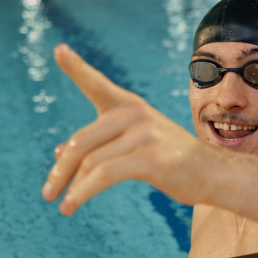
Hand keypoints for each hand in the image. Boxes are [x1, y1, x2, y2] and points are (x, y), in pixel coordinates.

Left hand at [42, 44, 210, 214]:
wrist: (211, 174)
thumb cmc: (169, 161)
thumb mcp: (131, 147)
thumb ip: (98, 147)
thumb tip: (58, 154)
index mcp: (128, 106)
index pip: (97, 84)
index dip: (76, 67)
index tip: (58, 49)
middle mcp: (134, 113)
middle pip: (81, 142)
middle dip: (60, 170)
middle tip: (46, 192)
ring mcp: (144, 133)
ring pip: (90, 162)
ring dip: (70, 187)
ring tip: (61, 207)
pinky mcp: (150, 157)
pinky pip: (103, 175)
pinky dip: (82, 193)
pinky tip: (70, 207)